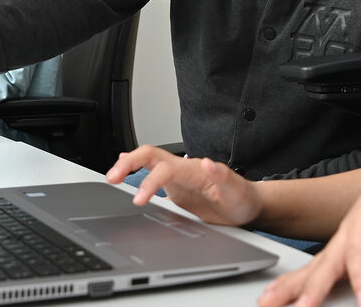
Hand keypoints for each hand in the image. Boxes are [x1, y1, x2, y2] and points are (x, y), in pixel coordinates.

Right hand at [105, 145, 261, 226]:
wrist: (248, 206)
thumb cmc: (244, 199)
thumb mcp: (237, 191)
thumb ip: (224, 176)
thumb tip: (207, 163)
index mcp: (194, 170)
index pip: (164, 169)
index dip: (149, 182)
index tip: (139, 199)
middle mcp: (183, 170)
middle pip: (150, 155)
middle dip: (128, 163)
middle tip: (112, 177)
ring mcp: (178, 178)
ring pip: (147, 162)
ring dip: (128, 165)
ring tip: (112, 176)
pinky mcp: (176, 188)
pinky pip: (151, 174)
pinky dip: (135, 171)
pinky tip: (124, 172)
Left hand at [256, 160, 360, 306]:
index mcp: (342, 251)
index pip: (311, 275)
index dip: (290, 289)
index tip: (270, 301)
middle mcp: (340, 243)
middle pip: (309, 273)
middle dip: (287, 291)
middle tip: (266, 304)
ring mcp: (351, 235)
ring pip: (328, 267)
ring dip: (315, 289)